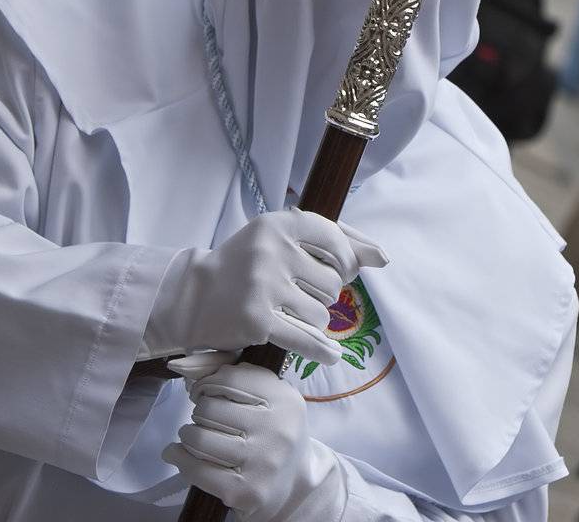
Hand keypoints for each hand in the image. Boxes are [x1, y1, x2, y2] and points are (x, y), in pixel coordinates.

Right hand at [143, 209, 386, 366]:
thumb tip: (383, 258)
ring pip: (321, 315)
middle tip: (300, 296)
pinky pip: (307, 340)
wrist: (195, 296)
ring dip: (314, 322)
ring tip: (290, 315)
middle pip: (332, 285)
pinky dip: (321, 351)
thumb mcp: (285, 239)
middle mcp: (273, 250)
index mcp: (281, 224)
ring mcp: (264, 285)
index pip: (336, 241)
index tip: (338, 272)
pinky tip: (328, 354)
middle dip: (323, 297)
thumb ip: (337, 241)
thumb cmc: (249, 265)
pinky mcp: (258, 319)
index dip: (345, 262)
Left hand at [164, 358, 343, 521]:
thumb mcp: (274, 396)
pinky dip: (180, 458)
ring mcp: (259, 463)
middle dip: (199, 411)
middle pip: (211, 408)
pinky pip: (198, 470)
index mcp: (284, 400)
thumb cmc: (276, 431)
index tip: (202, 391)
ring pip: (199, 437)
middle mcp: (275, 429)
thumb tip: (195, 373)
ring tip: (191, 434)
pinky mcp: (242, 491)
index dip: (207, 383)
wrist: (297, 481)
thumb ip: (243, 377)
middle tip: (202, 417)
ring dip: (187, 434)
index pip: (230, 378)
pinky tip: (177, 453)